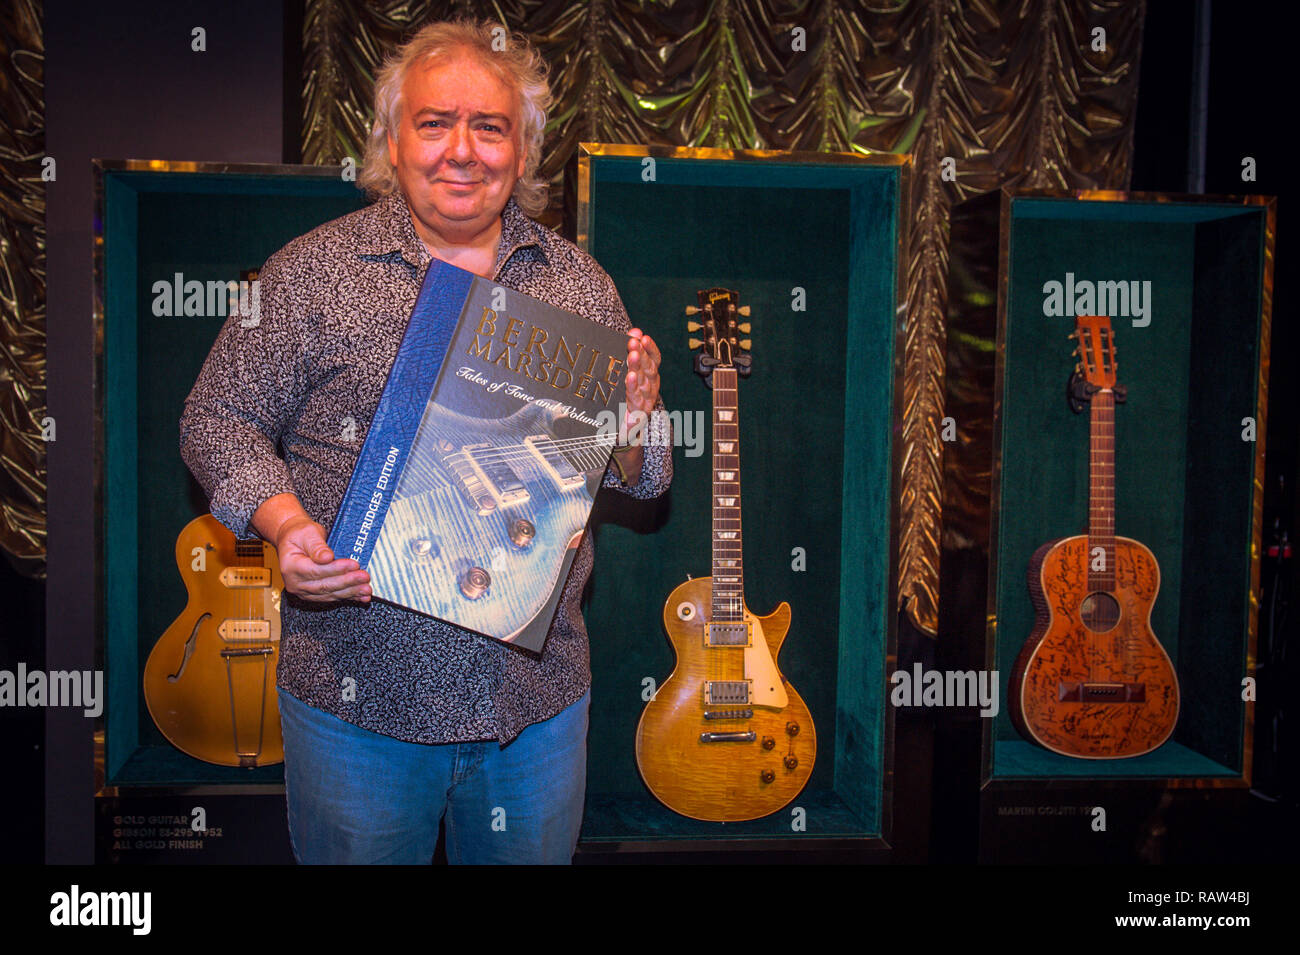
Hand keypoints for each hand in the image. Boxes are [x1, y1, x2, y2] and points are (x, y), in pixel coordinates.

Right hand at [275, 515, 370, 603]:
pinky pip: (333, 596)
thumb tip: (326, 557)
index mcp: (290, 567)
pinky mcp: (314, 594)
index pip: (315, 571)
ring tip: (366, 588)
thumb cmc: (299, 534)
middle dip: (348, 582)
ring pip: (330, 594)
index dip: (336, 569)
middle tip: (364, 577)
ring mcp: (304, 591)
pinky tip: (361, 596)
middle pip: (325, 585)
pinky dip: (349, 596)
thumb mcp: (307, 533)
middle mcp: (295, 583)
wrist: (293, 539)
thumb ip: (317, 546)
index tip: (353, 565)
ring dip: (351, 592)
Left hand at [623, 327, 660, 441]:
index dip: (650, 348)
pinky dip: (633, 387)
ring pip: (643, 381)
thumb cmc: (627, 397)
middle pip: (648, 368)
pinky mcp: (638, 412)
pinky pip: (636, 398)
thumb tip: (634, 331)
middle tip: (633, 343)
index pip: (654, 359)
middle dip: (641, 354)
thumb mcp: (629, 372)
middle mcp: (651, 386)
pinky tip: (629, 378)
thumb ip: (632, 351)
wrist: (625, 428)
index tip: (643, 337)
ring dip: (637, 367)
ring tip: (631, 356)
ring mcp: (646, 399)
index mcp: (650, 375)